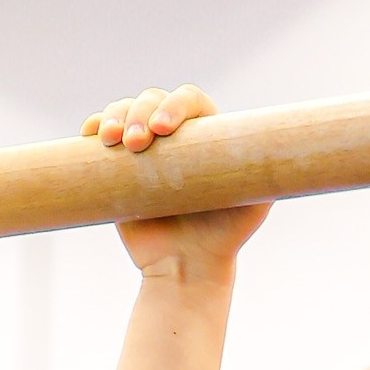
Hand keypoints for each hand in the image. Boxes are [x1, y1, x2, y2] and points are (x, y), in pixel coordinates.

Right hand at [81, 83, 269, 279]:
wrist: (186, 269)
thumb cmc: (225, 237)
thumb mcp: (256, 203)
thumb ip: (267, 171)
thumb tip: (278, 143)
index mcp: (205, 133)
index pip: (190, 101)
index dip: (175, 106)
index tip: (163, 130)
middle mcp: (174, 135)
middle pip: (152, 100)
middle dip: (140, 113)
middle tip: (137, 144)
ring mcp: (144, 148)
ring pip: (125, 110)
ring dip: (115, 115)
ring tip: (112, 141)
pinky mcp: (118, 166)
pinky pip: (101, 135)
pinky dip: (94, 127)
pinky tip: (91, 133)